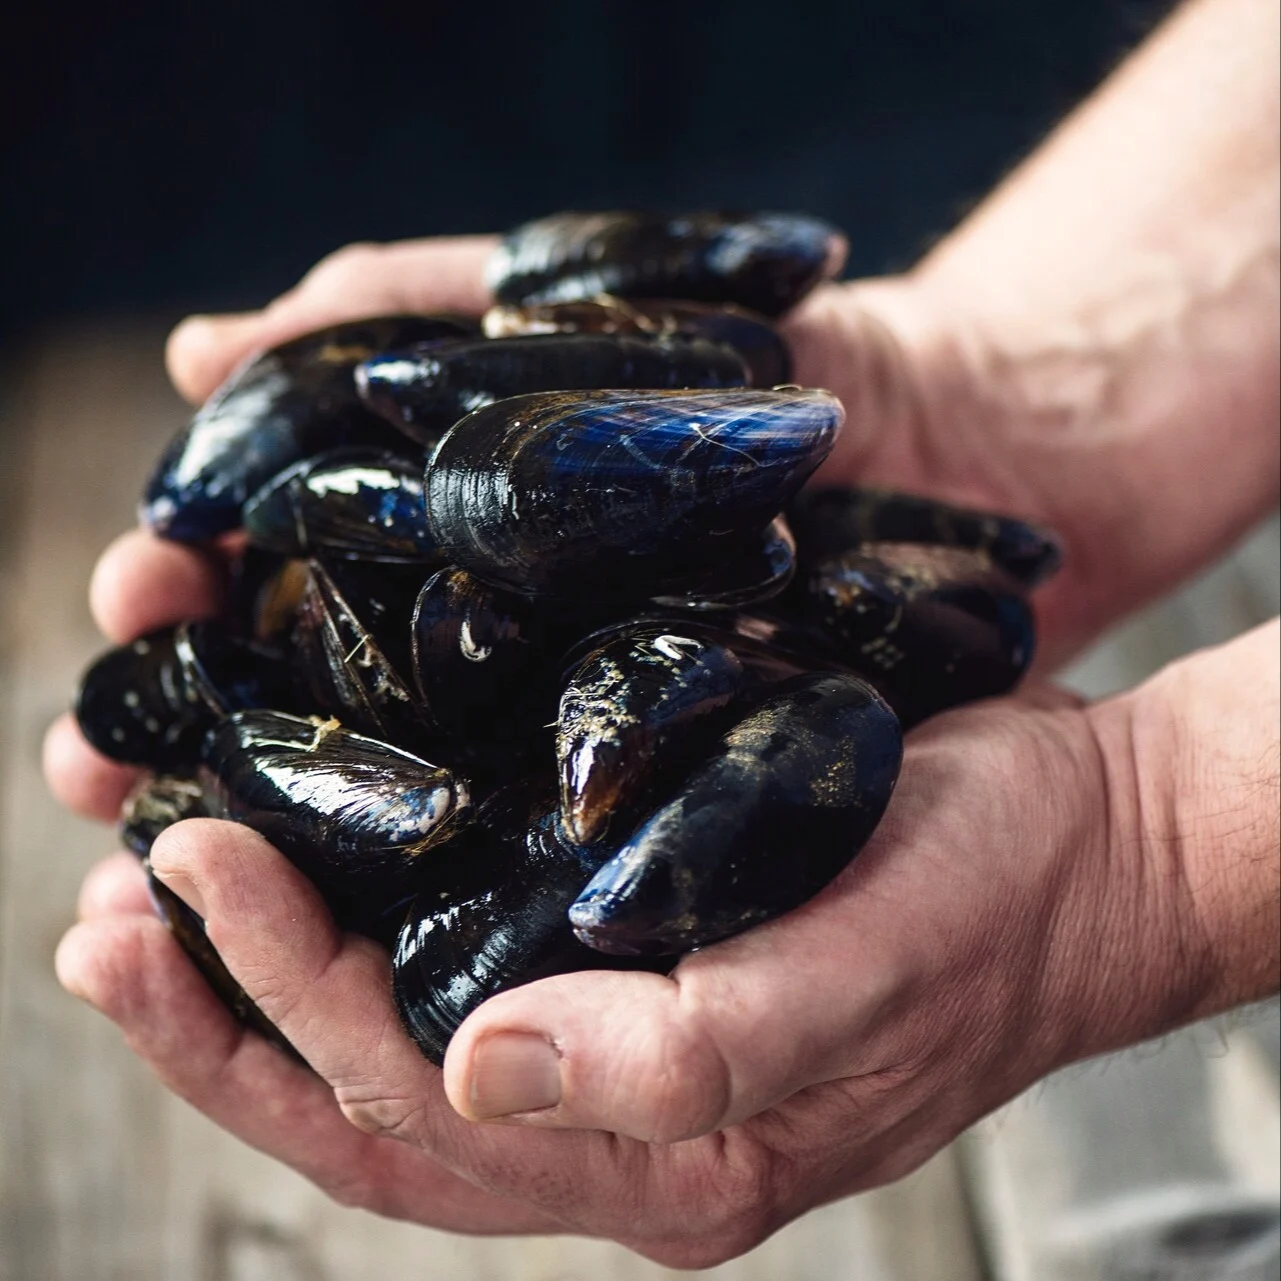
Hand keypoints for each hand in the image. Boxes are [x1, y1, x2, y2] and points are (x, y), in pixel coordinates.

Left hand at [59, 686, 1195, 1265]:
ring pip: (398, 1021)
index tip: (185, 880)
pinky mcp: (636, 930)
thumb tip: (480, 1073)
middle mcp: (621, 1101)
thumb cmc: (1002, 904)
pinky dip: (365, 900)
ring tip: (148, 885)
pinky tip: (307, 840)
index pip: (416, 1115)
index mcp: (669, 1147)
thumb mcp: (870, 976)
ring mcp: (623, 1017)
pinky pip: (466, 936)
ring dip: (265, 964)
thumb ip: (694, 1052)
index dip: (281, 1006)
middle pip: (371, 1088)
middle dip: (223, 1008)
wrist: (1089, 842)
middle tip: (104, 911)